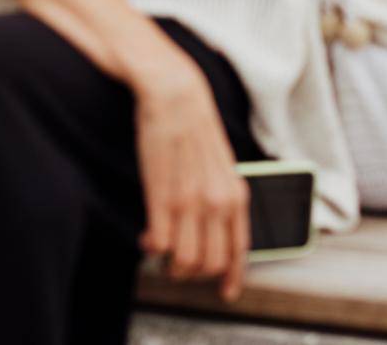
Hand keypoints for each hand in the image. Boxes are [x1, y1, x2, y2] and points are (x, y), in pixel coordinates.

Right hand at [133, 54, 249, 302]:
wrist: (175, 94)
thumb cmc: (193, 123)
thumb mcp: (220, 161)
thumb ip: (221, 192)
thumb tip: (213, 219)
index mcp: (236, 194)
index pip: (239, 250)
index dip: (231, 278)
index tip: (225, 292)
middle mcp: (218, 203)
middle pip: (210, 263)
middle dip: (192, 273)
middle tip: (177, 264)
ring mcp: (191, 202)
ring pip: (185, 261)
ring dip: (170, 265)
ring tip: (159, 250)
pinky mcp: (163, 197)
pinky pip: (160, 244)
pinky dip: (151, 248)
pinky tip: (146, 238)